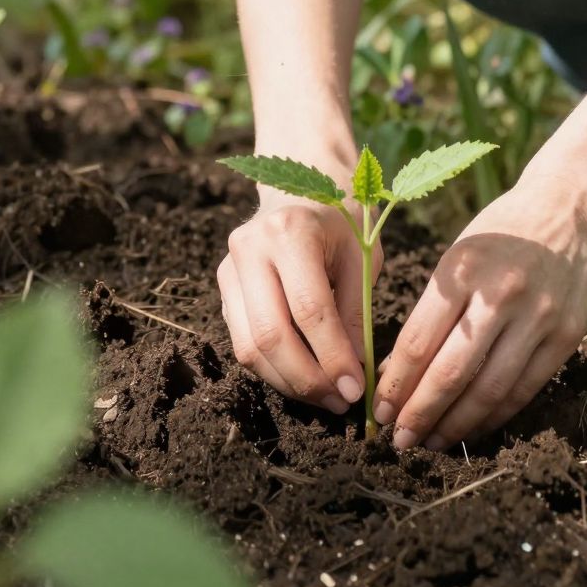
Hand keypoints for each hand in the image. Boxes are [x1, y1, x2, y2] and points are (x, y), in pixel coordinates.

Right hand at [217, 188, 381, 413]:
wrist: (299, 186)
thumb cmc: (341, 220)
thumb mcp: (363, 257)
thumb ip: (356, 313)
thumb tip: (353, 375)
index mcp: (290, 231)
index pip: (309, 310)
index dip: (333, 357)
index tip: (356, 388)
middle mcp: (250, 248)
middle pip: (270, 335)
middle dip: (307, 379)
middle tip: (339, 401)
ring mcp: (229, 268)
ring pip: (249, 347)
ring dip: (287, 382)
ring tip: (324, 396)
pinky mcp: (223, 288)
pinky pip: (243, 341)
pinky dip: (273, 368)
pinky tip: (303, 376)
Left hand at [372, 158, 586, 450]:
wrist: (571, 208)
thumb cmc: (502, 232)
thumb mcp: (457, 255)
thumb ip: (432, 310)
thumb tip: (399, 372)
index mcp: (462, 270)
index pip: (419, 342)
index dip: (395, 384)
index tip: (378, 410)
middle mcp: (499, 295)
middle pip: (450, 373)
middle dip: (419, 414)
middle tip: (398, 441)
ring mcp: (537, 317)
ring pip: (488, 391)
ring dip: (455, 425)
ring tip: (431, 443)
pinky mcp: (565, 336)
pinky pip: (524, 390)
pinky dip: (495, 416)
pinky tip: (473, 428)